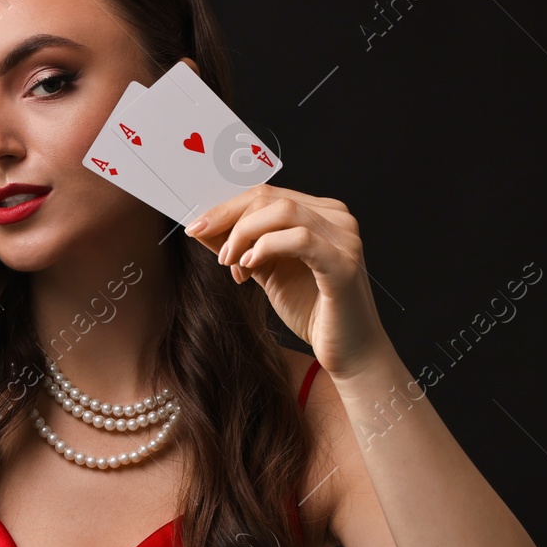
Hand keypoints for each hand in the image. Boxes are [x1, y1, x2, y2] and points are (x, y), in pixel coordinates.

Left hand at [186, 188, 391, 378]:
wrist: (349, 351)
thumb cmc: (313, 312)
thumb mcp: (267, 273)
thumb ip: (241, 248)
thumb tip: (204, 230)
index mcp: (321, 215)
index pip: (267, 195)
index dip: (227, 207)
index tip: (197, 226)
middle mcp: (337, 219)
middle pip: (272, 198)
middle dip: (230, 218)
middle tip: (208, 243)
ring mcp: (344, 239)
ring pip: (284, 211)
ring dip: (245, 233)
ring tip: (231, 261)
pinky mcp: (344, 263)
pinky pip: (300, 239)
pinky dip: (267, 247)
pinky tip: (250, 265)